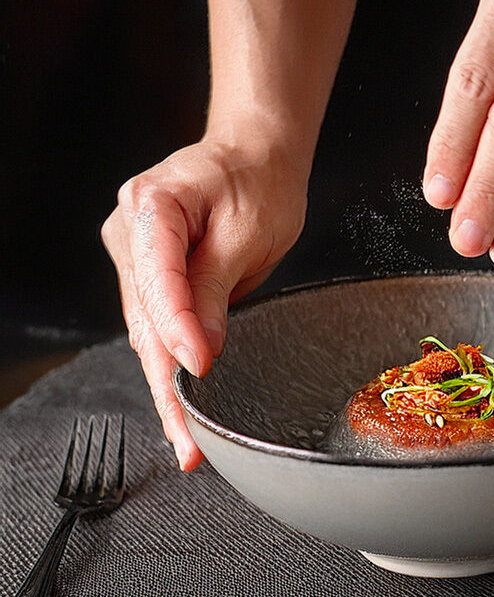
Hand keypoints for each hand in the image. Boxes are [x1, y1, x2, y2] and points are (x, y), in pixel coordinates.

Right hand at [102, 139, 306, 469]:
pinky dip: (169, 364)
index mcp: (153, 206)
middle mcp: (131, 230)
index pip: (158, 280)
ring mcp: (134, 253)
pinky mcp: (148, 273)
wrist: (254, 157)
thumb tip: (199, 351)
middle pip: (145, 318)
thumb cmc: (258, 182)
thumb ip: (216, 287)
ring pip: (146, 331)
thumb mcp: (248, 231)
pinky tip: (180, 404)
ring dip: (166, 385)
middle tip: (189, 439)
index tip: (199, 368)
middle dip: (167, 383)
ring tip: (187, 438)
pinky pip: (155, 325)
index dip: (177, 330)